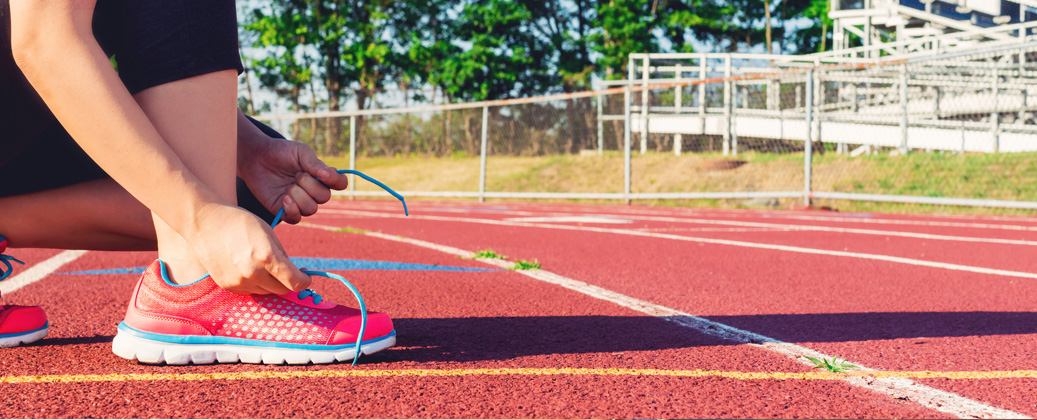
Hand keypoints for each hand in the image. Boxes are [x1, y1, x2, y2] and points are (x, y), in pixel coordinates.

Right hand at [191, 204, 310, 293]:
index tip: (305, 277)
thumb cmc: (239, 222)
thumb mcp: (268, 232)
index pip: (294, 282)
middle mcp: (252, 273)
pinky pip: (250, 291)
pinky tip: (248, 267)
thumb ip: (282, 254)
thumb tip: (293, 271)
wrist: (204, 223)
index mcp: (266, 257)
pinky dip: (254, 283)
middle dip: (288, 282)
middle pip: (281, 290)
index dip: (304, 281)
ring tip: (263, 264)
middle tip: (287, 270)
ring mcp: (238, 282)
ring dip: (270, 283)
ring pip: (266, 292)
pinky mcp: (228, 286)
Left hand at [238, 135, 348, 223]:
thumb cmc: (280, 152)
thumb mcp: (300, 152)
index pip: (340, 183)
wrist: (256, 157)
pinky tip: (284, 198)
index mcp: (321, 176)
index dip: (336, 181)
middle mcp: (313, 191)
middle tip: (296, 175)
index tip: (323, 173)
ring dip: (299, 196)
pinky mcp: (285, 211)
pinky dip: (292, 209)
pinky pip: (296, 219)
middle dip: (310, 185)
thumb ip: (315, 163)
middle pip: (324, 198)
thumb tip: (328, 174)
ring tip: (287, 186)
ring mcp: (300, 202)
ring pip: (311, 209)